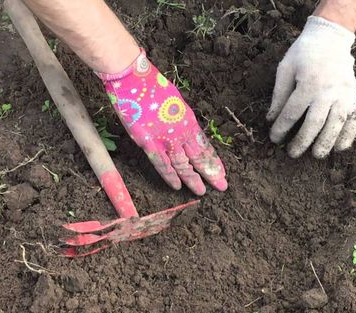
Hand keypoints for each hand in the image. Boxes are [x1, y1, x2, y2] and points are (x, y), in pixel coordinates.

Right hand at [97, 50, 226, 195]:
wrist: (133, 78)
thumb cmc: (151, 86)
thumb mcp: (174, 101)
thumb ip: (180, 118)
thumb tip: (184, 128)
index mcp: (189, 121)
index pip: (205, 146)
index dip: (213, 160)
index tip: (222, 171)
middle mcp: (181, 132)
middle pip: (199, 157)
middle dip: (211, 173)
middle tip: (222, 186)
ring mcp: (166, 139)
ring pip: (184, 164)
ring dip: (193, 179)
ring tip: (202, 191)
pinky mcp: (149, 143)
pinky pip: (162, 164)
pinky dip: (170, 176)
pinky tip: (178, 187)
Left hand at [267, 16, 355, 158]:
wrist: (331, 38)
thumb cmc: (304, 53)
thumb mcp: (285, 68)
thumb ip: (279, 95)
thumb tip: (271, 119)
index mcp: (308, 83)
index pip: (292, 113)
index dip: (281, 128)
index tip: (274, 139)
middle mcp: (328, 91)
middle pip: (315, 123)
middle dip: (302, 141)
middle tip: (292, 154)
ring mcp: (344, 94)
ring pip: (336, 124)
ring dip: (327, 142)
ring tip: (317, 155)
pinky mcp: (353, 96)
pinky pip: (354, 119)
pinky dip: (348, 135)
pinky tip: (340, 148)